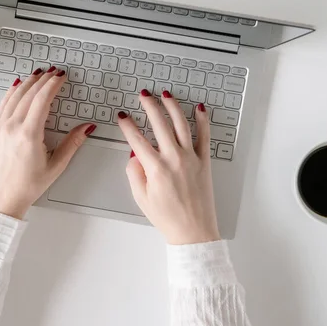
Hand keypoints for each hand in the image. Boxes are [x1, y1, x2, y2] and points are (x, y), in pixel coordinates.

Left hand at [0, 67, 95, 218]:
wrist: (3, 197)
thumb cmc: (29, 185)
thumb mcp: (56, 165)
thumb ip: (73, 143)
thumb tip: (87, 127)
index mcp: (29, 135)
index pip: (42, 100)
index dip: (53, 85)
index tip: (61, 76)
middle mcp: (12, 127)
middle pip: (29, 94)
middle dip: (43, 80)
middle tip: (54, 72)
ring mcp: (0, 127)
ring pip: (14, 96)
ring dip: (28, 82)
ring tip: (39, 74)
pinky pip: (3, 104)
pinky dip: (12, 92)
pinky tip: (18, 85)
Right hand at [118, 90, 219, 244]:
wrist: (193, 231)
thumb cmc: (168, 218)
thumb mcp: (141, 198)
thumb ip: (135, 173)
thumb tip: (134, 155)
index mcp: (156, 168)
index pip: (136, 139)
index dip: (126, 125)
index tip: (122, 116)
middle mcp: (174, 159)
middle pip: (159, 124)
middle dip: (149, 105)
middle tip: (143, 95)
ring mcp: (191, 158)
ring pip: (181, 124)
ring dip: (172, 106)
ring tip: (165, 94)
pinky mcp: (204, 161)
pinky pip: (204, 136)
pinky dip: (202, 120)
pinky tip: (199, 108)